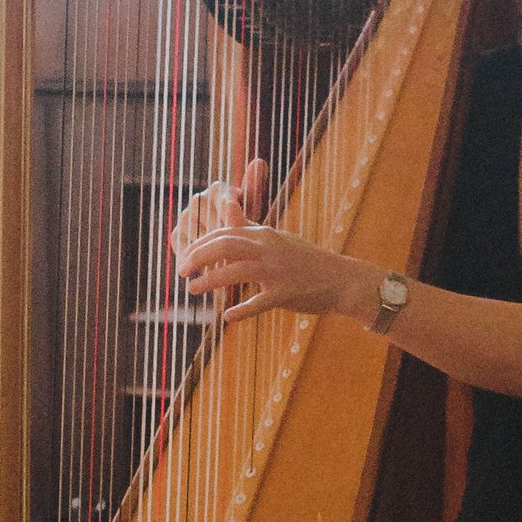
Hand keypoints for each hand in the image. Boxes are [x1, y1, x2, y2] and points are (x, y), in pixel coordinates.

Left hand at [173, 164, 374, 325]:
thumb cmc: (305, 261)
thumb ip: (250, 228)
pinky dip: (242, 310)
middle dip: (198, 257)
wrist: (341, 280)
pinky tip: (227, 316)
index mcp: (264, 235)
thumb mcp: (276, 239)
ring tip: (193, 289)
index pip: (224, 233)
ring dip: (211, 281)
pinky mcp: (287, 293)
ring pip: (236, 272)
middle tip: (181, 271)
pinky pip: (259, 302)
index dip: (200, 245)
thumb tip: (228, 205)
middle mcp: (269, 248)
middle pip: (225, 246)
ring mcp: (278, 270)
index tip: (184, 257)